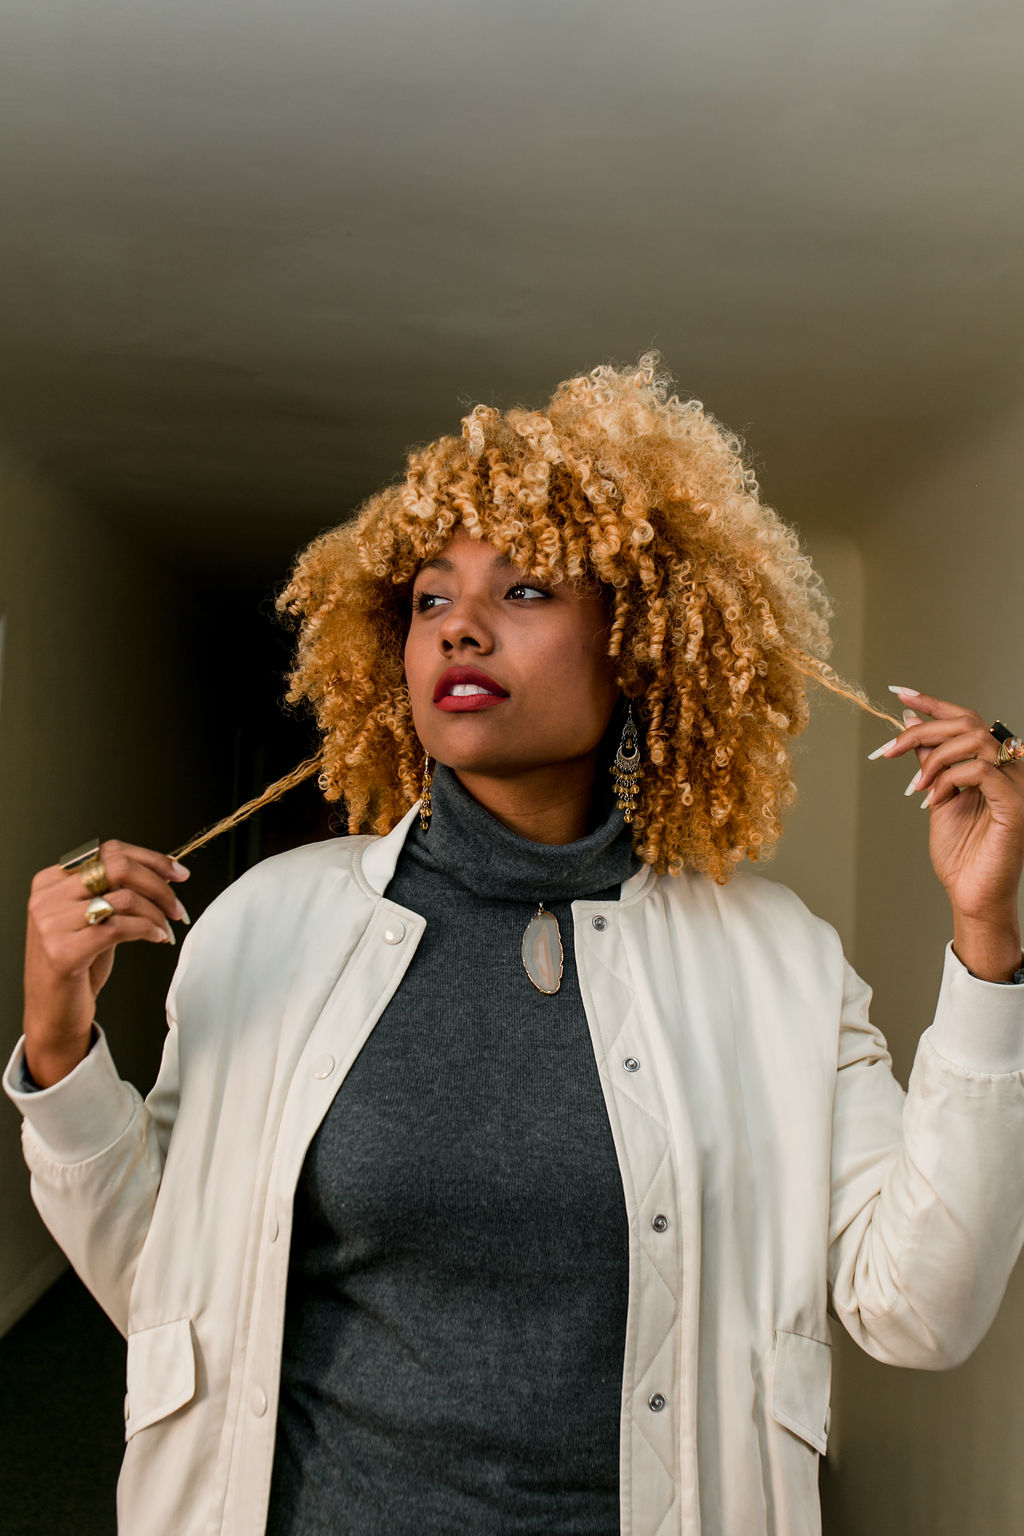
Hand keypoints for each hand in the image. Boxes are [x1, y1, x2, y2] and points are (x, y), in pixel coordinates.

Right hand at [24, 841, 190, 1086]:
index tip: (178, 873)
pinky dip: (147, 930)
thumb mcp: (93, 919)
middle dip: (159, 884)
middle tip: (177, 905)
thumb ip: (115, 892)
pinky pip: (120, 927)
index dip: (151, 859)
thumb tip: (162, 871)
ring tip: (166, 928)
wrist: (53, 1013)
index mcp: (51, 881)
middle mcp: (46, 897)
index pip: (109, 851)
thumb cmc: (77, 965)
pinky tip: (157, 937)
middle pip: (118, 868)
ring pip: (124, 898)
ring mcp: (51, 924)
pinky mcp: (62, 951)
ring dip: (157, 913)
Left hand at [871, 689, 1023, 980]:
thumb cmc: (960, 852)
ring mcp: (1017, 784)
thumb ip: (929, 760)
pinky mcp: (1015, 804)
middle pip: (966, 723)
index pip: (965, 718)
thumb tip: (909, 722)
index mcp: (992, 762)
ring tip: (915, 789)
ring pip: (973, 741)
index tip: (897, 692)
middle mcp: (1010, 767)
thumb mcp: (935, 795)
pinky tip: (932, 801)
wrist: (972, 894)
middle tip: (888, 751)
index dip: (932, 702)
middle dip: (921, 731)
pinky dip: (948, 780)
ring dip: (933, 759)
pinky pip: (981, 770)